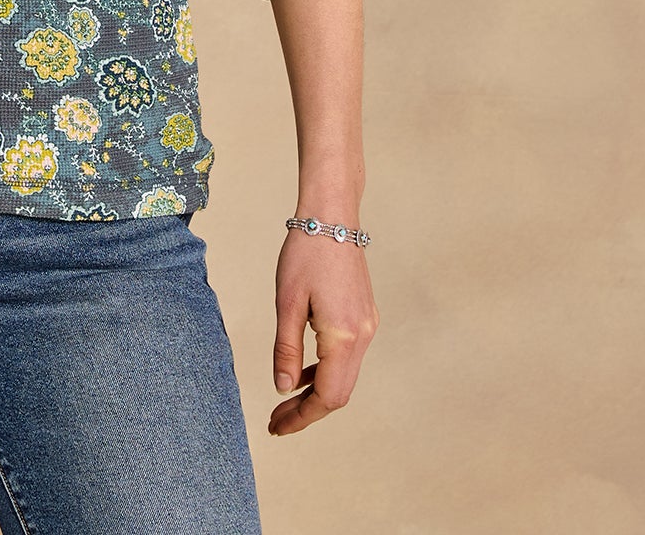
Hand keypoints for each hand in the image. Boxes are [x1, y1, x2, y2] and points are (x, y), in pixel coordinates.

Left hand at [267, 224, 377, 435]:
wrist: (332, 217)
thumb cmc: (305, 253)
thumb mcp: (287, 302)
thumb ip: (286, 348)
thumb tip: (284, 388)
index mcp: (344, 336)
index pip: (328, 396)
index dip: (303, 417)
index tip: (277, 427)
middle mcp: (363, 336)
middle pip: (340, 392)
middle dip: (308, 411)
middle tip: (276, 421)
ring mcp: (367, 326)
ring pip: (344, 375)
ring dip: (316, 392)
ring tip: (285, 401)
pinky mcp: (364, 316)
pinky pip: (347, 356)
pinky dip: (325, 370)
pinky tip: (302, 372)